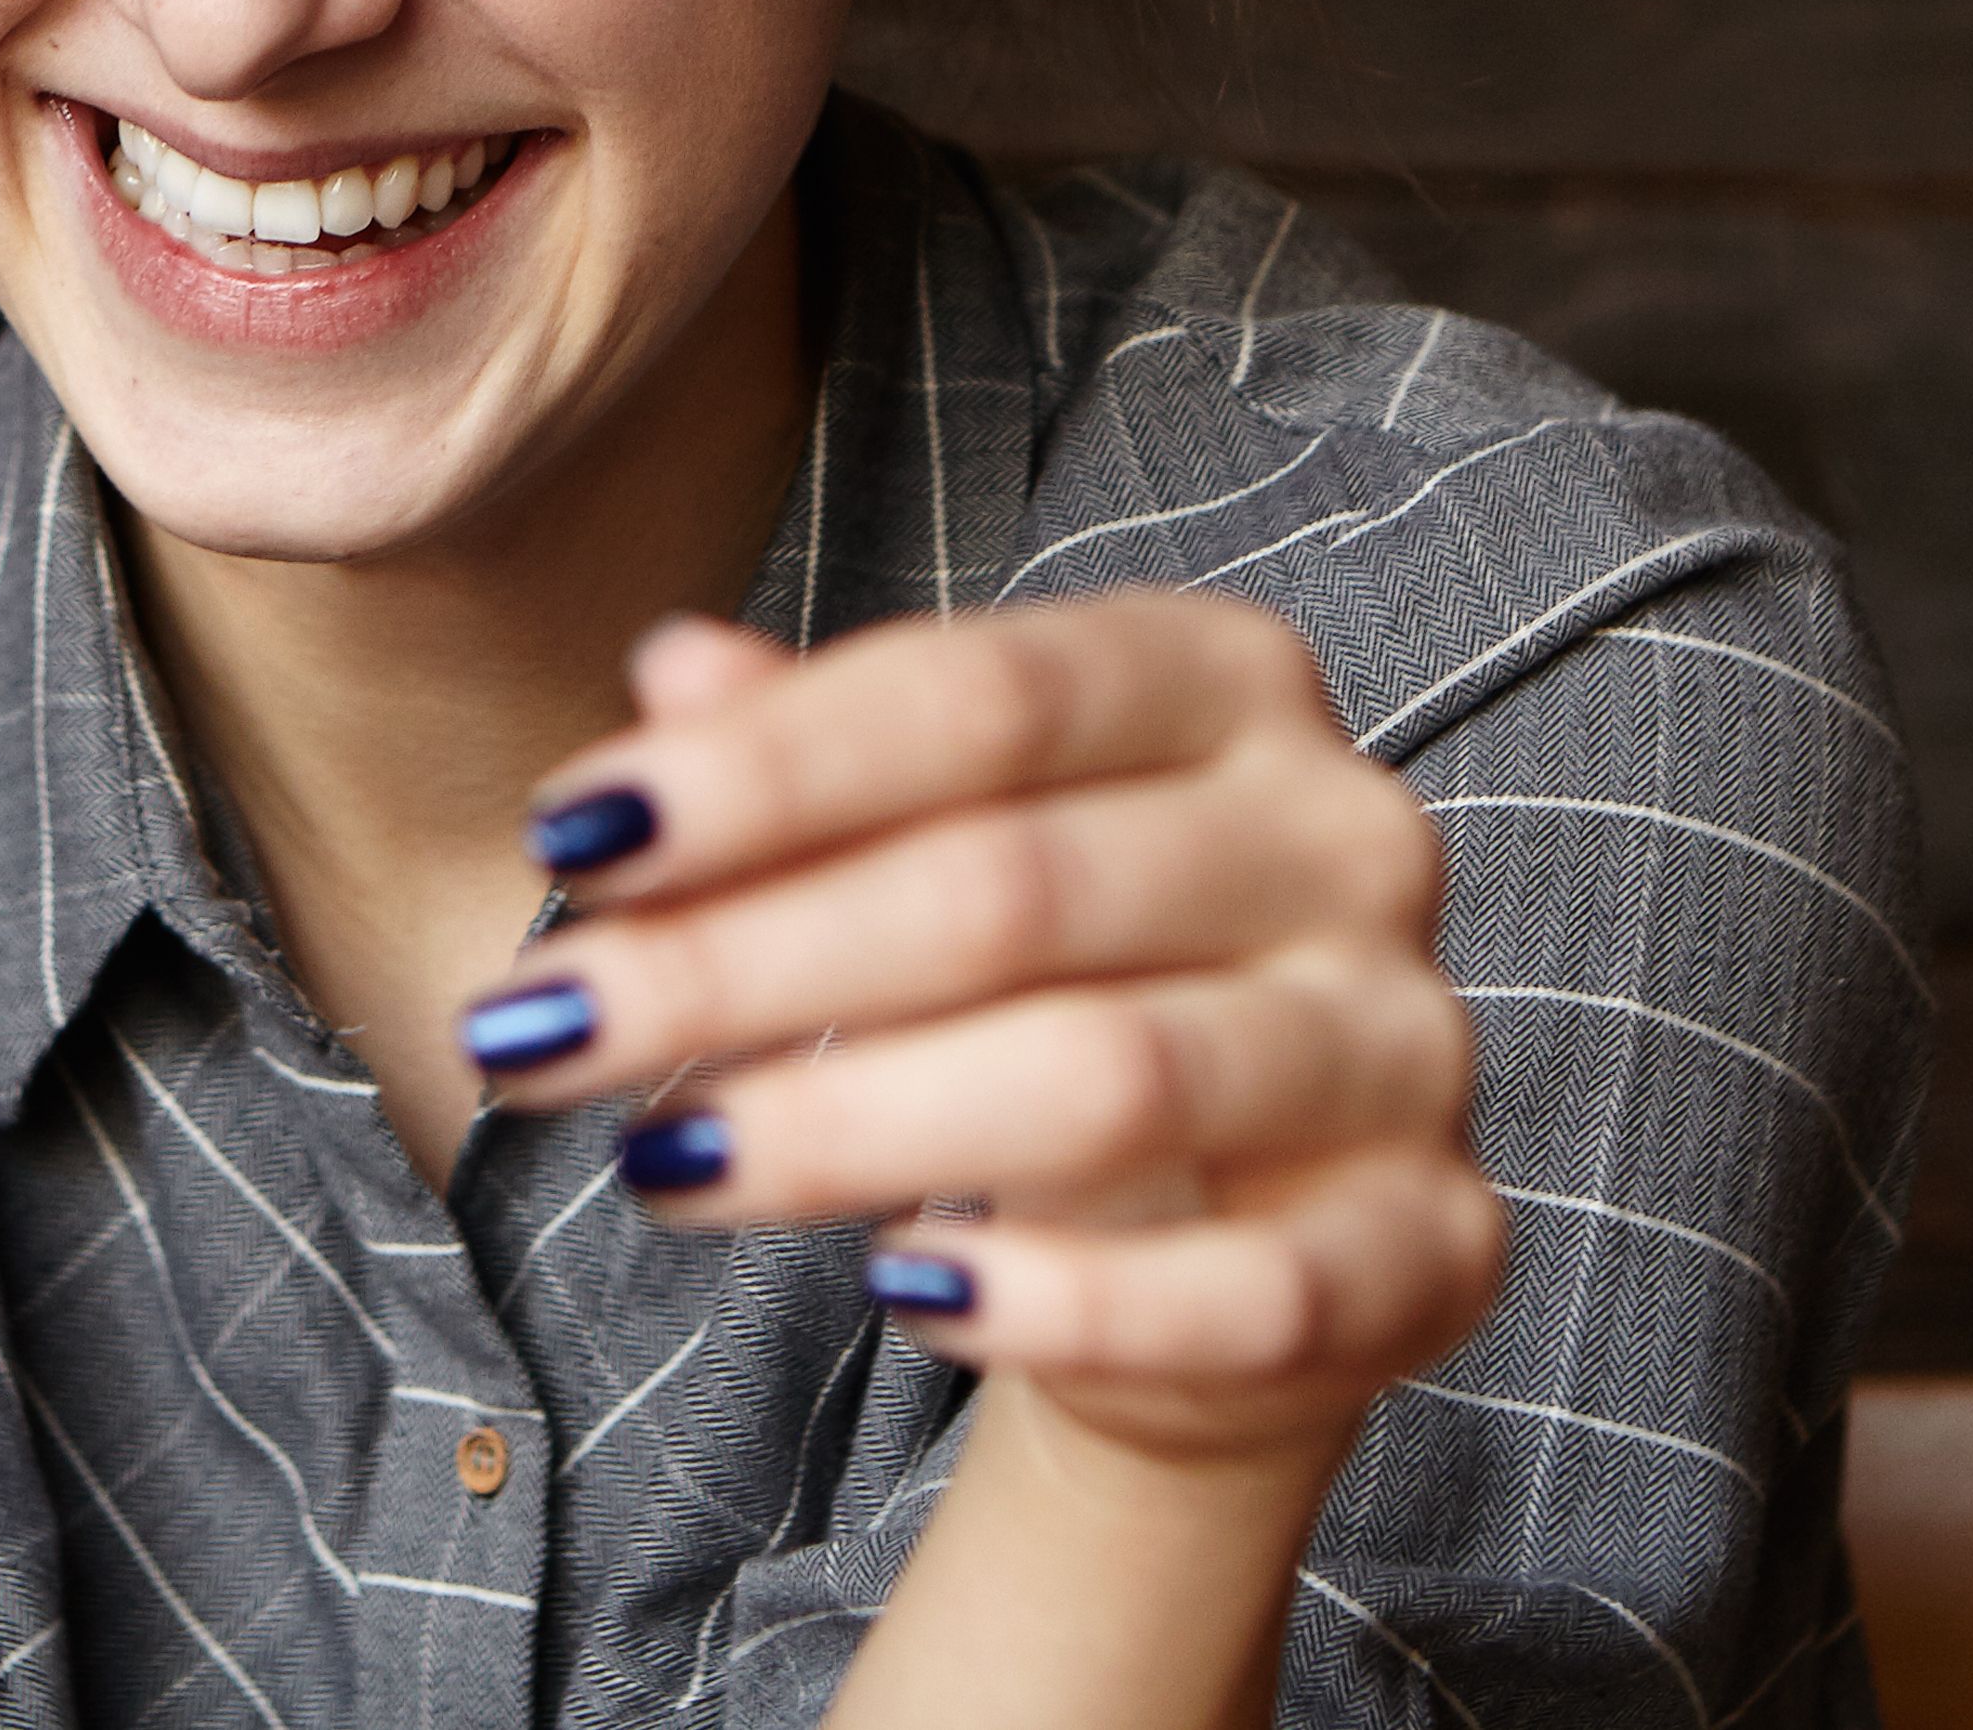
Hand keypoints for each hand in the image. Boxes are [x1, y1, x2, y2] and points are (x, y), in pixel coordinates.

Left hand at [463, 598, 1501, 1471]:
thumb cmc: (1044, 977)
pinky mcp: (1433, 1246)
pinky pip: (1248, 1290)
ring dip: (851, 1125)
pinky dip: (1063, 1306)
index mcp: (1223, 681)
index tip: (565, 840)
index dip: (760, 770)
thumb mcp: (923, 840)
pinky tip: (901, 1298)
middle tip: (539, 1032)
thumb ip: (812, 760)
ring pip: (1107, 1080)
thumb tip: (671, 668)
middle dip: (742, 962)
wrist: (1224, 1219)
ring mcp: (1404, 1043)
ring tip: (662, 1163)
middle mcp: (1344, 836)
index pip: (975, 697)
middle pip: (1010, 890)